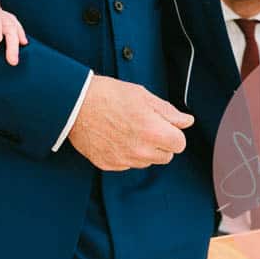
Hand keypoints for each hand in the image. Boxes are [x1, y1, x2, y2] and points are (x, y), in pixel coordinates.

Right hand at [65, 74, 191, 170]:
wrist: (73, 103)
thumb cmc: (106, 94)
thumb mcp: (141, 95)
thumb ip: (168, 111)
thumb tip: (186, 121)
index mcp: (153, 131)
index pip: (179, 144)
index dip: (172, 132)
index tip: (162, 124)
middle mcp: (141, 150)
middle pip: (165, 156)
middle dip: (159, 142)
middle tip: (143, 125)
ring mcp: (124, 160)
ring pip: (146, 161)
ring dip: (143, 149)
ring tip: (126, 130)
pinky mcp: (108, 164)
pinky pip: (126, 164)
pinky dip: (124, 154)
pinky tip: (113, 137)